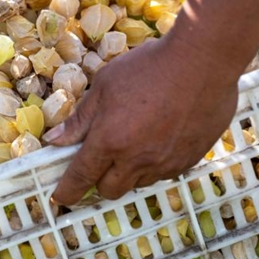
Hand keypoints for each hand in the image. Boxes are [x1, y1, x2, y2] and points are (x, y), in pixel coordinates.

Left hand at [42, 34, 238, 204]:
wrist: (203, 62)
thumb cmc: (148, 67)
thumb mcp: (104, 85)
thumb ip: (80, 118)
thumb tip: (55, 139)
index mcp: (110, 140)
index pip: (81, 177)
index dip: (67, 190)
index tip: (61, 197)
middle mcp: (136, 159)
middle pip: (110, 190)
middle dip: (99, 181)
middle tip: (99, 160)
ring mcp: (165, 163)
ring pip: (137, 183)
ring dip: (128, 171)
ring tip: (133, 140)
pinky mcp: (189, 160)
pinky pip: (163, 173)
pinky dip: (154, 164)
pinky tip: (158, 137)